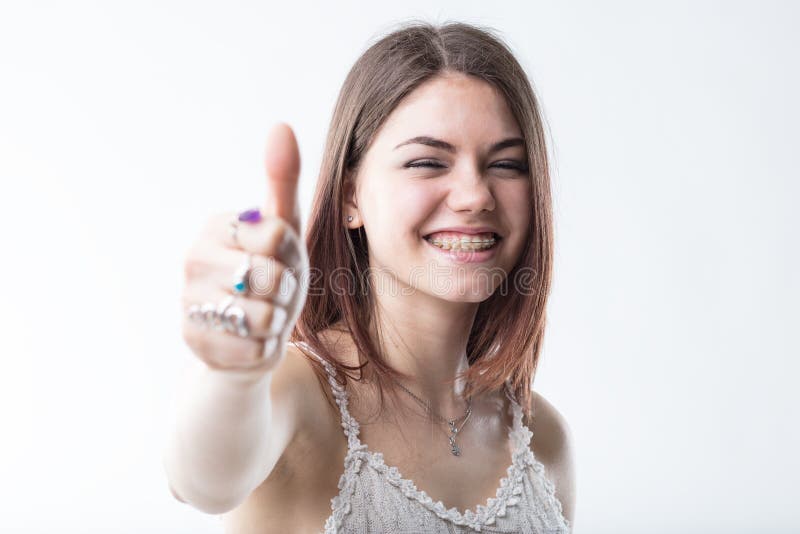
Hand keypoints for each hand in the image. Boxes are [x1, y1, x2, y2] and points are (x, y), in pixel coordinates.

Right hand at [181, 123, 307, 373]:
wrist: (251, 332)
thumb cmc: (272, 272)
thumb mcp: (284, 227)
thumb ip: (282, 180)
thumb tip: (281, 126)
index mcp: (216, 226)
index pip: (278, 235)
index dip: (292, 255)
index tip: (280, 259)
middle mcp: (193, 259)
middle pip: (271, 277)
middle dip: (285, 290)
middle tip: (272, 291)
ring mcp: (188, 302)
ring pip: (263, 316)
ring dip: (276, 321)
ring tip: (261, 315)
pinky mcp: (194, 342)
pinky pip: (252, 348)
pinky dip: (263, 348)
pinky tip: (251, 339)